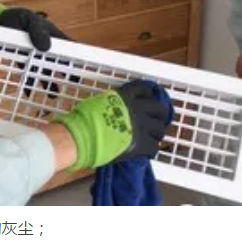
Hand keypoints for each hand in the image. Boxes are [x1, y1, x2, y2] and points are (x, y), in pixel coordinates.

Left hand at [0, 7, 75, 97]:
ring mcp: (35, 54)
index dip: (79, 56)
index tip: (86, 67)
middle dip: (68, 73)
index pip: (70, 46)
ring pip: (44, 70)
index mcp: (53, 35)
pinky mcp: (23, 60)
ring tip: (53, 95)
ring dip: (49, 82)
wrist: (1, 20)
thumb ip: (38, 33)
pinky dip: (28, 83)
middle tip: (76, 84)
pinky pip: (27, 73)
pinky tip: (29, 92)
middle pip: (59, 61)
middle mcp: (46, 46)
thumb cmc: (20, 18)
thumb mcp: (30, 22)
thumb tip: (46, 47)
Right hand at [54, 79, 171, 170]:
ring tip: (152, 139)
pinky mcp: (141, 143)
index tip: (149, 99)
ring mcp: (140, 126)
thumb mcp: (97, 103)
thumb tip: (110, 111)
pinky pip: (153, 147)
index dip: (148, 95)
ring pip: (159, 129)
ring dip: (156, 134)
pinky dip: (151, 150)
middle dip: (159, 116)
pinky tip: (147, 152)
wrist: (82, 136)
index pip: (143, 89)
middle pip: (159, 109)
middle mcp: (136, 108)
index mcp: (124, 96)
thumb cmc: (82, 121)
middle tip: (155, 122)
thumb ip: (110, 104)